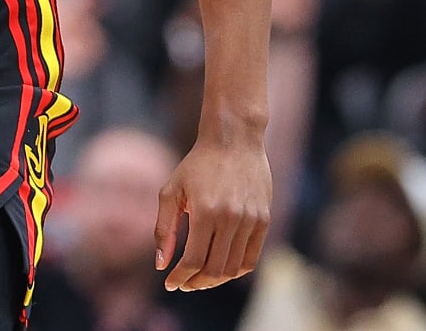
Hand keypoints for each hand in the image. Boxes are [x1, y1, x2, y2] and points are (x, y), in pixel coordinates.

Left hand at [155, 139, 270, 290]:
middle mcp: (231, 219)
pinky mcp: (264, 220)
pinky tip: (220, 270)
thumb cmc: (196, 165)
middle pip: (215, 269)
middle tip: (184, 284)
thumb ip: (164, 229)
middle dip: (196, 283)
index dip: (180, 277)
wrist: (234, 141)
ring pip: (234, 267)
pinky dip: (235, 271)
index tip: (170, 284)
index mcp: (206, 211)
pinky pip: (251, 258)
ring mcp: (251, 220)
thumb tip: (161, 264)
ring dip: (215, 280)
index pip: (193, 260)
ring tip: (199, 279)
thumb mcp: (171, 192)